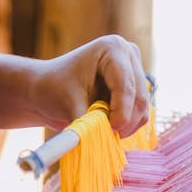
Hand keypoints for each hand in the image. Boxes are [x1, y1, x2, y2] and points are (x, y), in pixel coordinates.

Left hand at [32, 35, 149, 137]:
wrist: (49, 88)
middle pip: (140, 99)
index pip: (126, 87)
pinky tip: (107, 124)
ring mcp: (135, 70)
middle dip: (124, 123)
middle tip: (104, 135)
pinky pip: (140, 114)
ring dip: (126, 126)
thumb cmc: (54, 90)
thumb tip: (101, 143)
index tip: (108, 131)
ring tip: (101, 128)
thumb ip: (90, 124)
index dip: (120, 115)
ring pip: (143, 109)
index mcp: (113, 48)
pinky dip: (127, 126)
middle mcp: (129, 54)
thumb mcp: (70, 105)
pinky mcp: (136, 87)